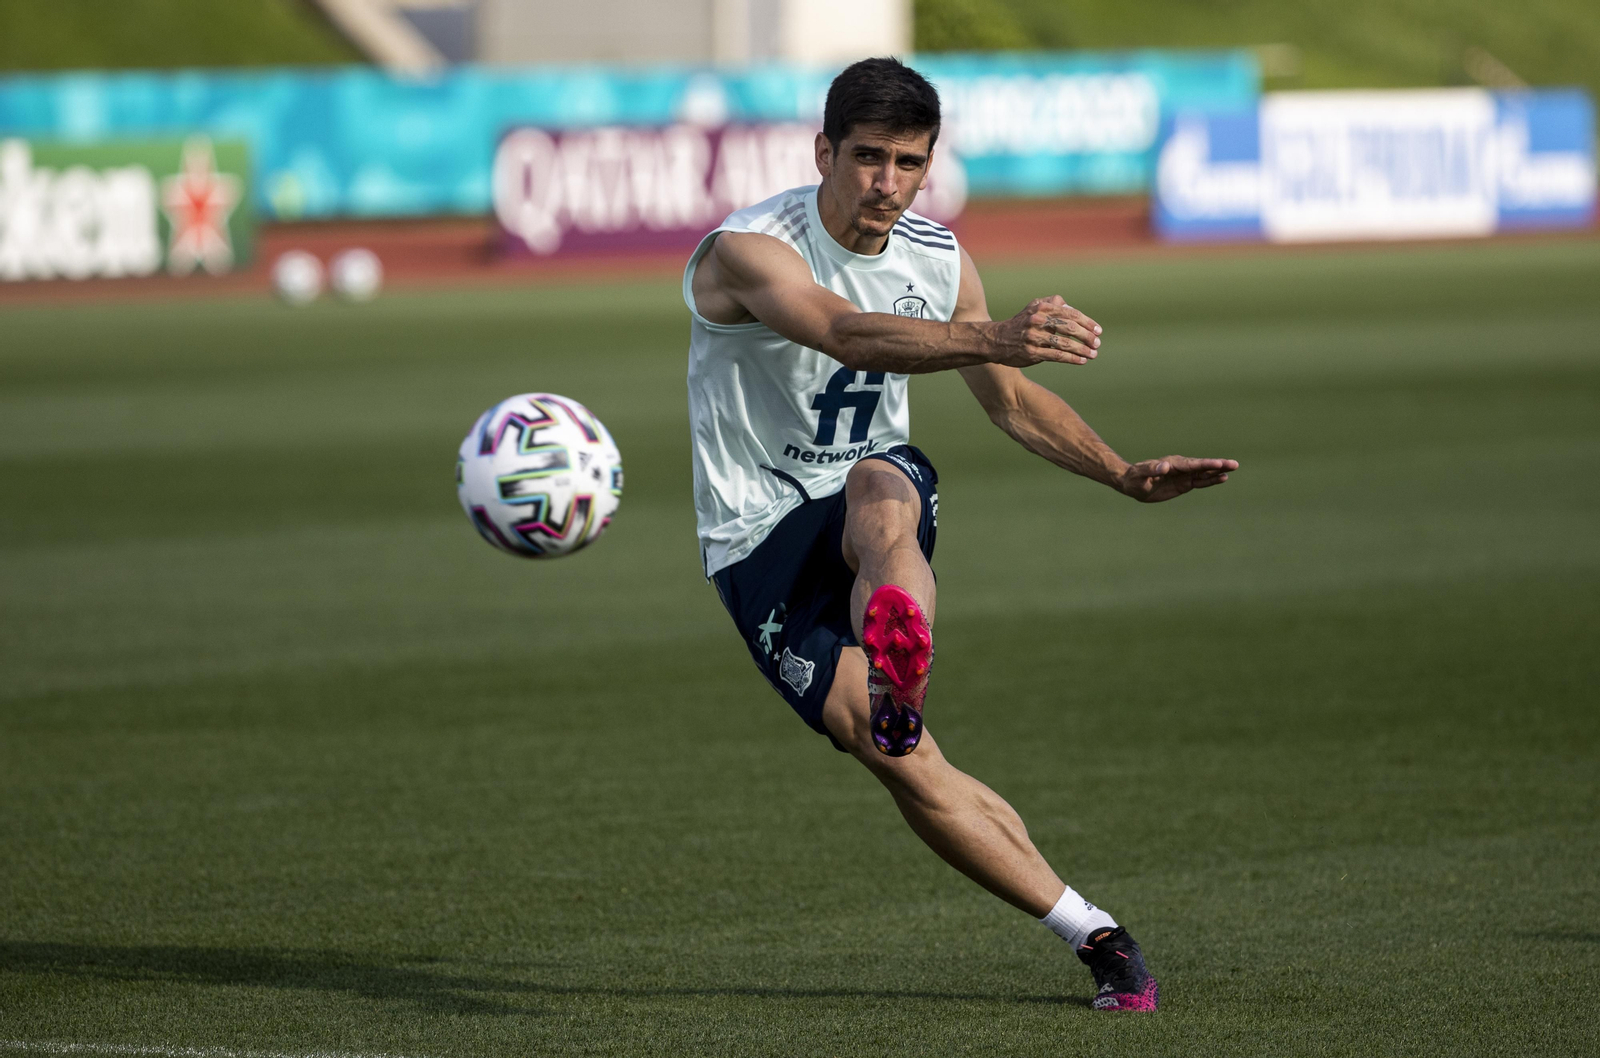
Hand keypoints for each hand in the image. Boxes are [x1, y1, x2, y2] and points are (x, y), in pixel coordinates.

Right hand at [988, 296, 1101, 366]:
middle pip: (1070, 328)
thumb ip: (1051, 305)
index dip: (1087, 322)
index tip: (1098, 330)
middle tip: (1097, 343)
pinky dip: (1072, 359)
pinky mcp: (1032, 352)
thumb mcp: (1033, 308)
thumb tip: (1068, 306)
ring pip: (1065, 343)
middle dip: (1087, 336)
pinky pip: (1057, 356)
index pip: (1070, 313)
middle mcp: (1038, 321)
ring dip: (1082, 350)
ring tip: (1093, 354)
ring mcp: (1034, 337)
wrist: (996, 340)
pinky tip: (1082, 361)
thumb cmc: (1020, 324)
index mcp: (1041, 308)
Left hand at [1117, 456, 1237, 502]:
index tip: (1219, 463)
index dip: (1205, 464)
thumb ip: (1151, 470)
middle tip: (1234, 464)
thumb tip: (1164, 467)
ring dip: (1218, 472)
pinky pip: (1200, 482)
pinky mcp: (1184, 484)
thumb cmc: (1134, 478)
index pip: (1191, 464)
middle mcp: (1180, 468)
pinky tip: (1222, 478)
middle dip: (1218, 465)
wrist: (1132, 483)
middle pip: (1202, 466)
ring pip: (1203, 473)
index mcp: (1171, 464)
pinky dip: (1211, 480)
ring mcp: (1183, 475)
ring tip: (1233, 469)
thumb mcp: (1140, 474)